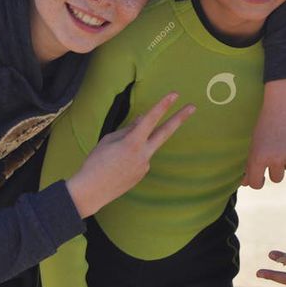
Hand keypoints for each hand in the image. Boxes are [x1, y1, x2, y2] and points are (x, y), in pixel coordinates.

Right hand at [66, 93, 194, 217]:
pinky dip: (130, 158)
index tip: (174, 94)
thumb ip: (128, 129)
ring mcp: (145, 165)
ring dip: (134, 146)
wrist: (92, 192)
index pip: (150, 119)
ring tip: (112, 158)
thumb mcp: (108, 140)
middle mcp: (143, 154)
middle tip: (193, 106)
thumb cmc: (95, 163)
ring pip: (145, 147)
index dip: (162, 105)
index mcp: (132, 143)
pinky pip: (140, 159)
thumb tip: (142, 119)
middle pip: (165, 132)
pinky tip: (116, 167)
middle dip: (179, 118)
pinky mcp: (143, 174)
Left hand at [241, 78, 285, 188]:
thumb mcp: (255, 140)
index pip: (256, 184)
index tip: (260, 179)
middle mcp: (275, 159)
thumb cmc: (267, 120)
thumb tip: (245, 183)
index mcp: (258, 157)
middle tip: (276, 153)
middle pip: (276, 178)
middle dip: (276, 169)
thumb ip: (251, 162)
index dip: (258, 182)